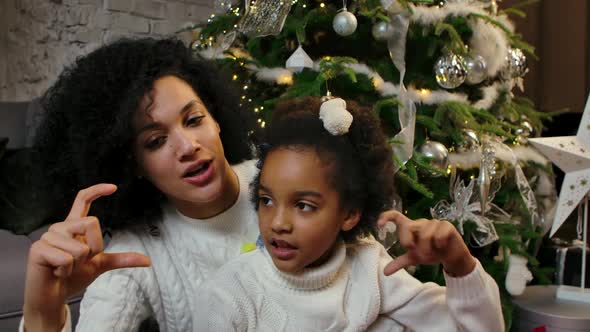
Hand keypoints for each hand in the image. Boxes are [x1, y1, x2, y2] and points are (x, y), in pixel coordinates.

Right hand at [23, 184, 150, 331]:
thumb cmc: (73, 277)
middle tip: (79, 262)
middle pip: (92, 223)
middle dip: (93, 249)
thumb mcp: (100, 265)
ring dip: (77, 264)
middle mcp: (60, 227)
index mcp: (74, 226)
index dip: (97, 190)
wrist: (53, 297)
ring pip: (80, 247)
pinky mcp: (38, 249)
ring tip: (64, 268)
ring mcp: (48, 237)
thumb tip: (147, 260)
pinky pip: (66, 259)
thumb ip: (121, 259)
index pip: (83, 200)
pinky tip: (56, 273)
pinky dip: (66, 271)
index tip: (114, 187)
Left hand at [377, 210, 474, 276]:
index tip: (379, 225)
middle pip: (408, 227)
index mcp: (411, 228)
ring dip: (427, 248)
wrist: (451, 257)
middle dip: (411, 243)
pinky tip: (442, 246)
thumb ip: (400, 262)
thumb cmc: (431, 253)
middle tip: (418, 254)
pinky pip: (439, 234)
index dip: (386, 217)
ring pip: (425, 234)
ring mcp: (434, 223)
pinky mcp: (446, 226)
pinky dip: (439, 243)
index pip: (396, 216)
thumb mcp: (414, 258)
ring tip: (433, 253)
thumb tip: (385, 272)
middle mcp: (420, 223)